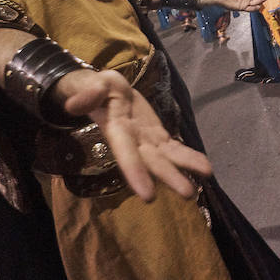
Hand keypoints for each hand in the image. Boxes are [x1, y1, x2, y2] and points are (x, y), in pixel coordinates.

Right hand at [54, 69, 212, 201]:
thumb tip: (74, 105)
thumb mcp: (91, 85)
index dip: (136, 173)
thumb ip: (88, 94)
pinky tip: (205, 168)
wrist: (105, 92)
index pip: (126, 153)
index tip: (148, 196)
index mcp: (116, 129)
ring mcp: (146, 139)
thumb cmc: (95, 89)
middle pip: (152, 161)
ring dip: (185, 169)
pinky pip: (173, 147)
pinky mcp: (156, 135)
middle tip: (189, 194)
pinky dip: (188, 157)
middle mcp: (133, 140)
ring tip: (205, 181)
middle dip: (170, 177)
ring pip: (167, 157)